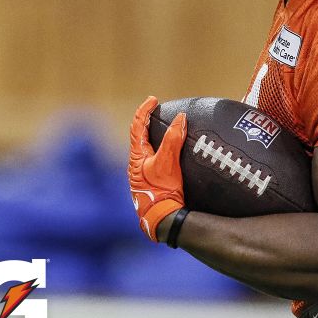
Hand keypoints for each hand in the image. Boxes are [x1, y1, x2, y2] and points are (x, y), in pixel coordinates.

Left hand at [128, 96, 187, 242]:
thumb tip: (180, 118)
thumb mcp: (167, 163)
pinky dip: (160, 149)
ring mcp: (143, 173)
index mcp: (136, 156)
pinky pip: (154, 159)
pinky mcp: (152, 181)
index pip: (137, 126)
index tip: (153, 99)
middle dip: (147, 121)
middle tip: (157, 110)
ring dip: (153, 136)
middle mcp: (137, 164)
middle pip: (139, 136)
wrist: (161, 218)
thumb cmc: (162, 191)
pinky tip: (171, 153)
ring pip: (146, 148)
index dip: (144, 111)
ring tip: (164, 127)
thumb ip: (172, 140)